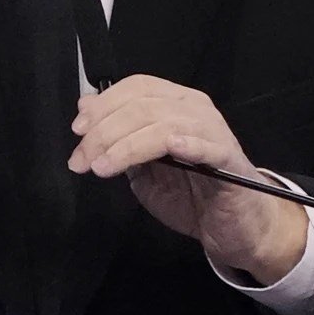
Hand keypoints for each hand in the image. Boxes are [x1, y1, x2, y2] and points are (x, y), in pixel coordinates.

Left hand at [67, 75, 308, 283]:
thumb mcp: (145, 168)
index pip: (136, 87)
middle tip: (81, 160)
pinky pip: (206, 143)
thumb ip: (121, 140)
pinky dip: (186, 143)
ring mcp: (213, 130)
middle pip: (143, 105)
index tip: (78, 130)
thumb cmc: (191, 195)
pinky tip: (169, 149)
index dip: (104, 104)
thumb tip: (86, 113)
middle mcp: (194, 108)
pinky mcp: (228, 157)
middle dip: (104, 131)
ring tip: (102, 167)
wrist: (235, 227)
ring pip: (163, 123)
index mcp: (174, 103)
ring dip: (126, 145)